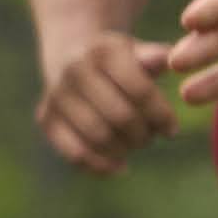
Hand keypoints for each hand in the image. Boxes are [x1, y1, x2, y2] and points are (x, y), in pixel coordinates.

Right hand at [35, 25, 179, 170]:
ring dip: (125, 149)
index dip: (161, 116)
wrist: (71, 55)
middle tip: (151, 138)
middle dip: (143, 134)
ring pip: (99, 137)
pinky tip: (120, 166)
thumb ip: (155, 57)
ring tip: (134, 145)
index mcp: (103, 52)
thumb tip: (167, 61)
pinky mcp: (46, 118)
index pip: (140, 91)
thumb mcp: (137, 51)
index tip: (171, 130)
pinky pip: (75, 153)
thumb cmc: (118, 60)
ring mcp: (56, 95)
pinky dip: (101, 166)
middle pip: (121, 116)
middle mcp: (74, 71)